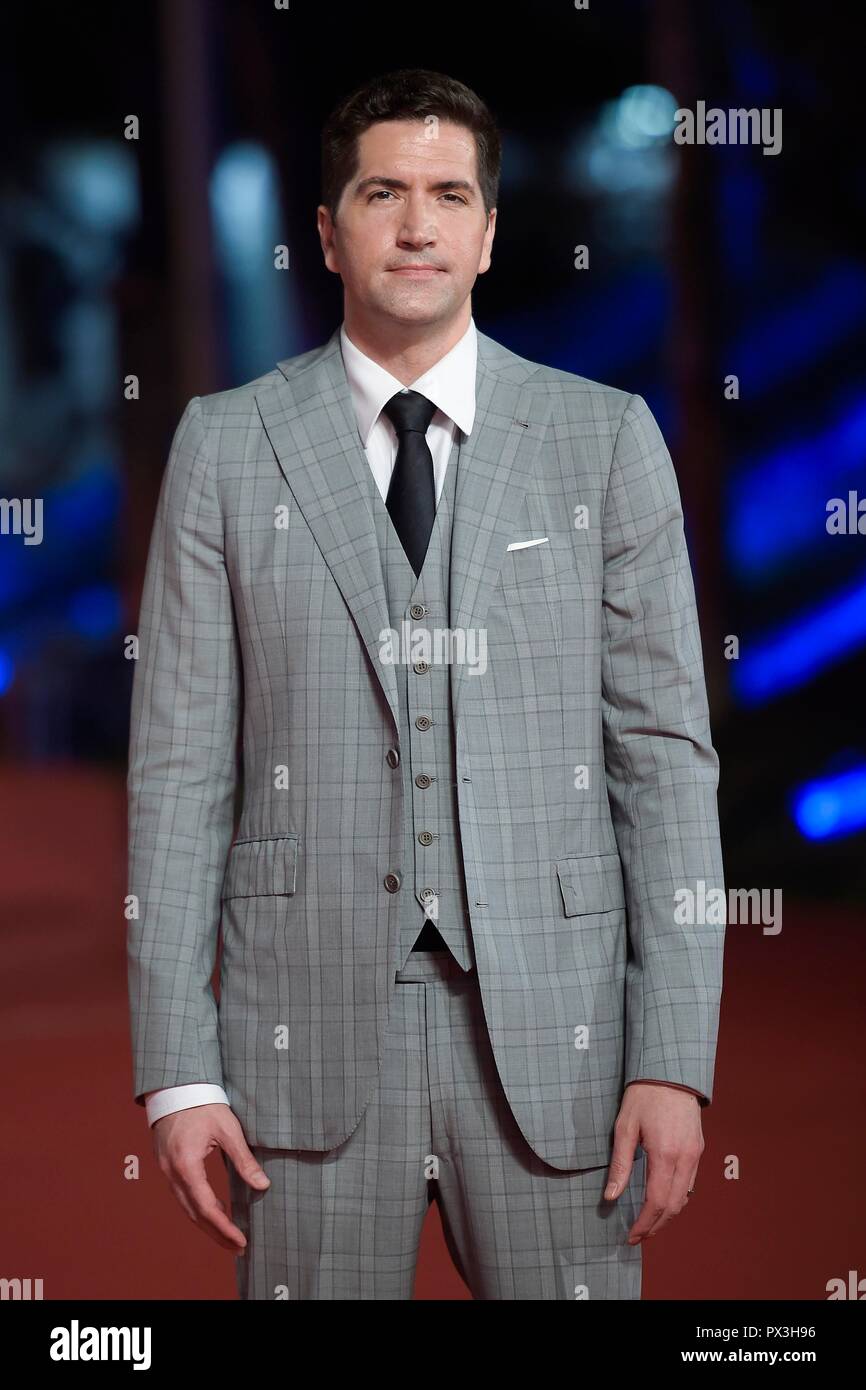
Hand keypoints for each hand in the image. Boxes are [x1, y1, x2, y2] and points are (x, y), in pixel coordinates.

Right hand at [151, 1103, 269, 1251]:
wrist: (174, 1087)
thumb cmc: (202, 1104)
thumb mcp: (227, 1129)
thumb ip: (244, 1160)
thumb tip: (263, 1185)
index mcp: (187, 1165)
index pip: (206, 1207)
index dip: (224, 1228)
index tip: (241, 1241)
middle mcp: (173, 1173)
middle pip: (194, 1215)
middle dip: (216, 1234)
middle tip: (238, 1247)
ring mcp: (167, 1171)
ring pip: (186, 1208)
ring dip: (207, 1225)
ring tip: (228, 1237)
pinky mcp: (168, 1167)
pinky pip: (182, 1196)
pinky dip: (198, 1209)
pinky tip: (214, 1212)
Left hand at [604, 1083, 702, 1244]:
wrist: (671, 1072)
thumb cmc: (644, 1096)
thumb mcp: (624, 1127)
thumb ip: (620, 1164)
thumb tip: (610, 1196)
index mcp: (665, 1154)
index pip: (657, 1202)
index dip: (644, 1223)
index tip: (631, 1236)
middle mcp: (685, 1159)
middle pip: (674, 1206)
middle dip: (656, 1225)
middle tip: (638, 1235)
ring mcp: (695, 1155)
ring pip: (685, 1197)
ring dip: (667, 1214)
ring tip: (648, 1222)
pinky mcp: (699, 1149)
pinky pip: (690, 1183)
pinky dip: (677, 1198)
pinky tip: (662, 1199)